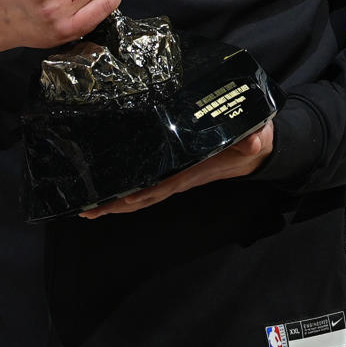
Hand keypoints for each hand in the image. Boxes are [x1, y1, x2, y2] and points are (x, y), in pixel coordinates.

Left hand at [79, 121, 274, 218]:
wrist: (259, 150)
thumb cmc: (255, 139)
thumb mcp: (258, 136)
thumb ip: (255, 138)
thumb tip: (254, 141)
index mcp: (195, 169)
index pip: (165, 183)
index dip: (144, 191)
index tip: (121, 198)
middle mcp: (182, 177)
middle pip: (144, 196)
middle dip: (117, 205)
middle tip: (87, 210)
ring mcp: (176, 177)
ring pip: (142, 195)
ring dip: (116, 204)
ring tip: (88, 208)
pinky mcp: (174, 172)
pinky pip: (147, 186)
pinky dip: (127, 193)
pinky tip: (110, 192)